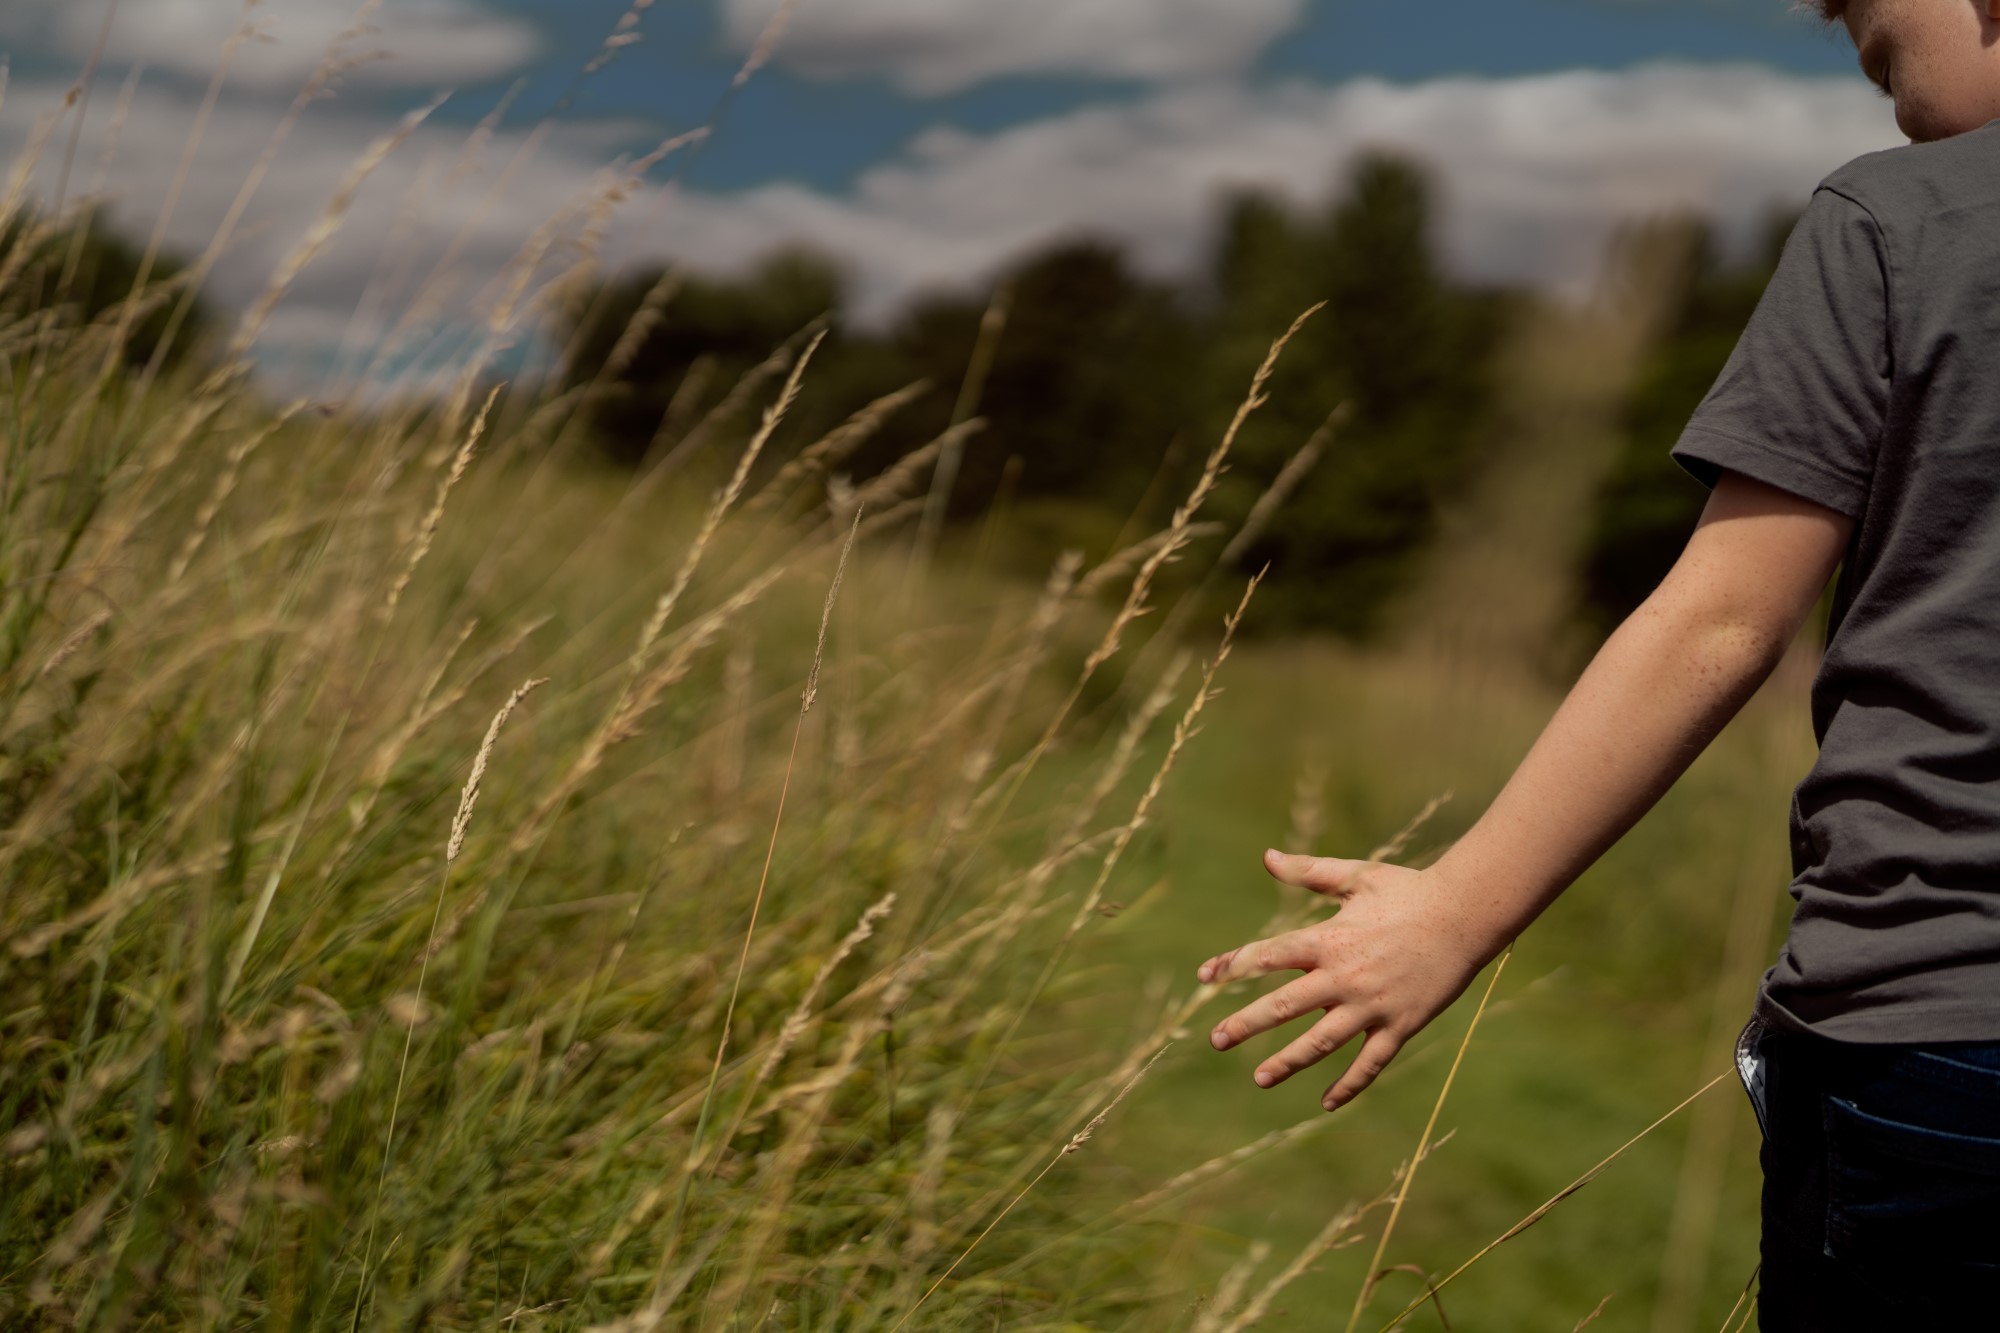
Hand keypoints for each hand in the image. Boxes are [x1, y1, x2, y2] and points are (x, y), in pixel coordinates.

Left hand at [1197, 849, 1498, 1110]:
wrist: (1467, 915)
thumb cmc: (1408, 891)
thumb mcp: (1356, 877)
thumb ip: (1309, 873)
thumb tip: (1267, 857)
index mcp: (1329, 939)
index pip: (1268, 956)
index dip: (1233, 966)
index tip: (1204, 977)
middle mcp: (1345, 977)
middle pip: (1284, 1006)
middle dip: (1246, 1024)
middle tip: (1216, 1040)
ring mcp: (1373, 1005)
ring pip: (1321, 1042)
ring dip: (1288, 1061)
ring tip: (1259, 1079)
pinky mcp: (1401, 1025)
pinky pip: (1370, 1063)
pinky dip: (1349, 1085)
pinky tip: (1326, 1103)